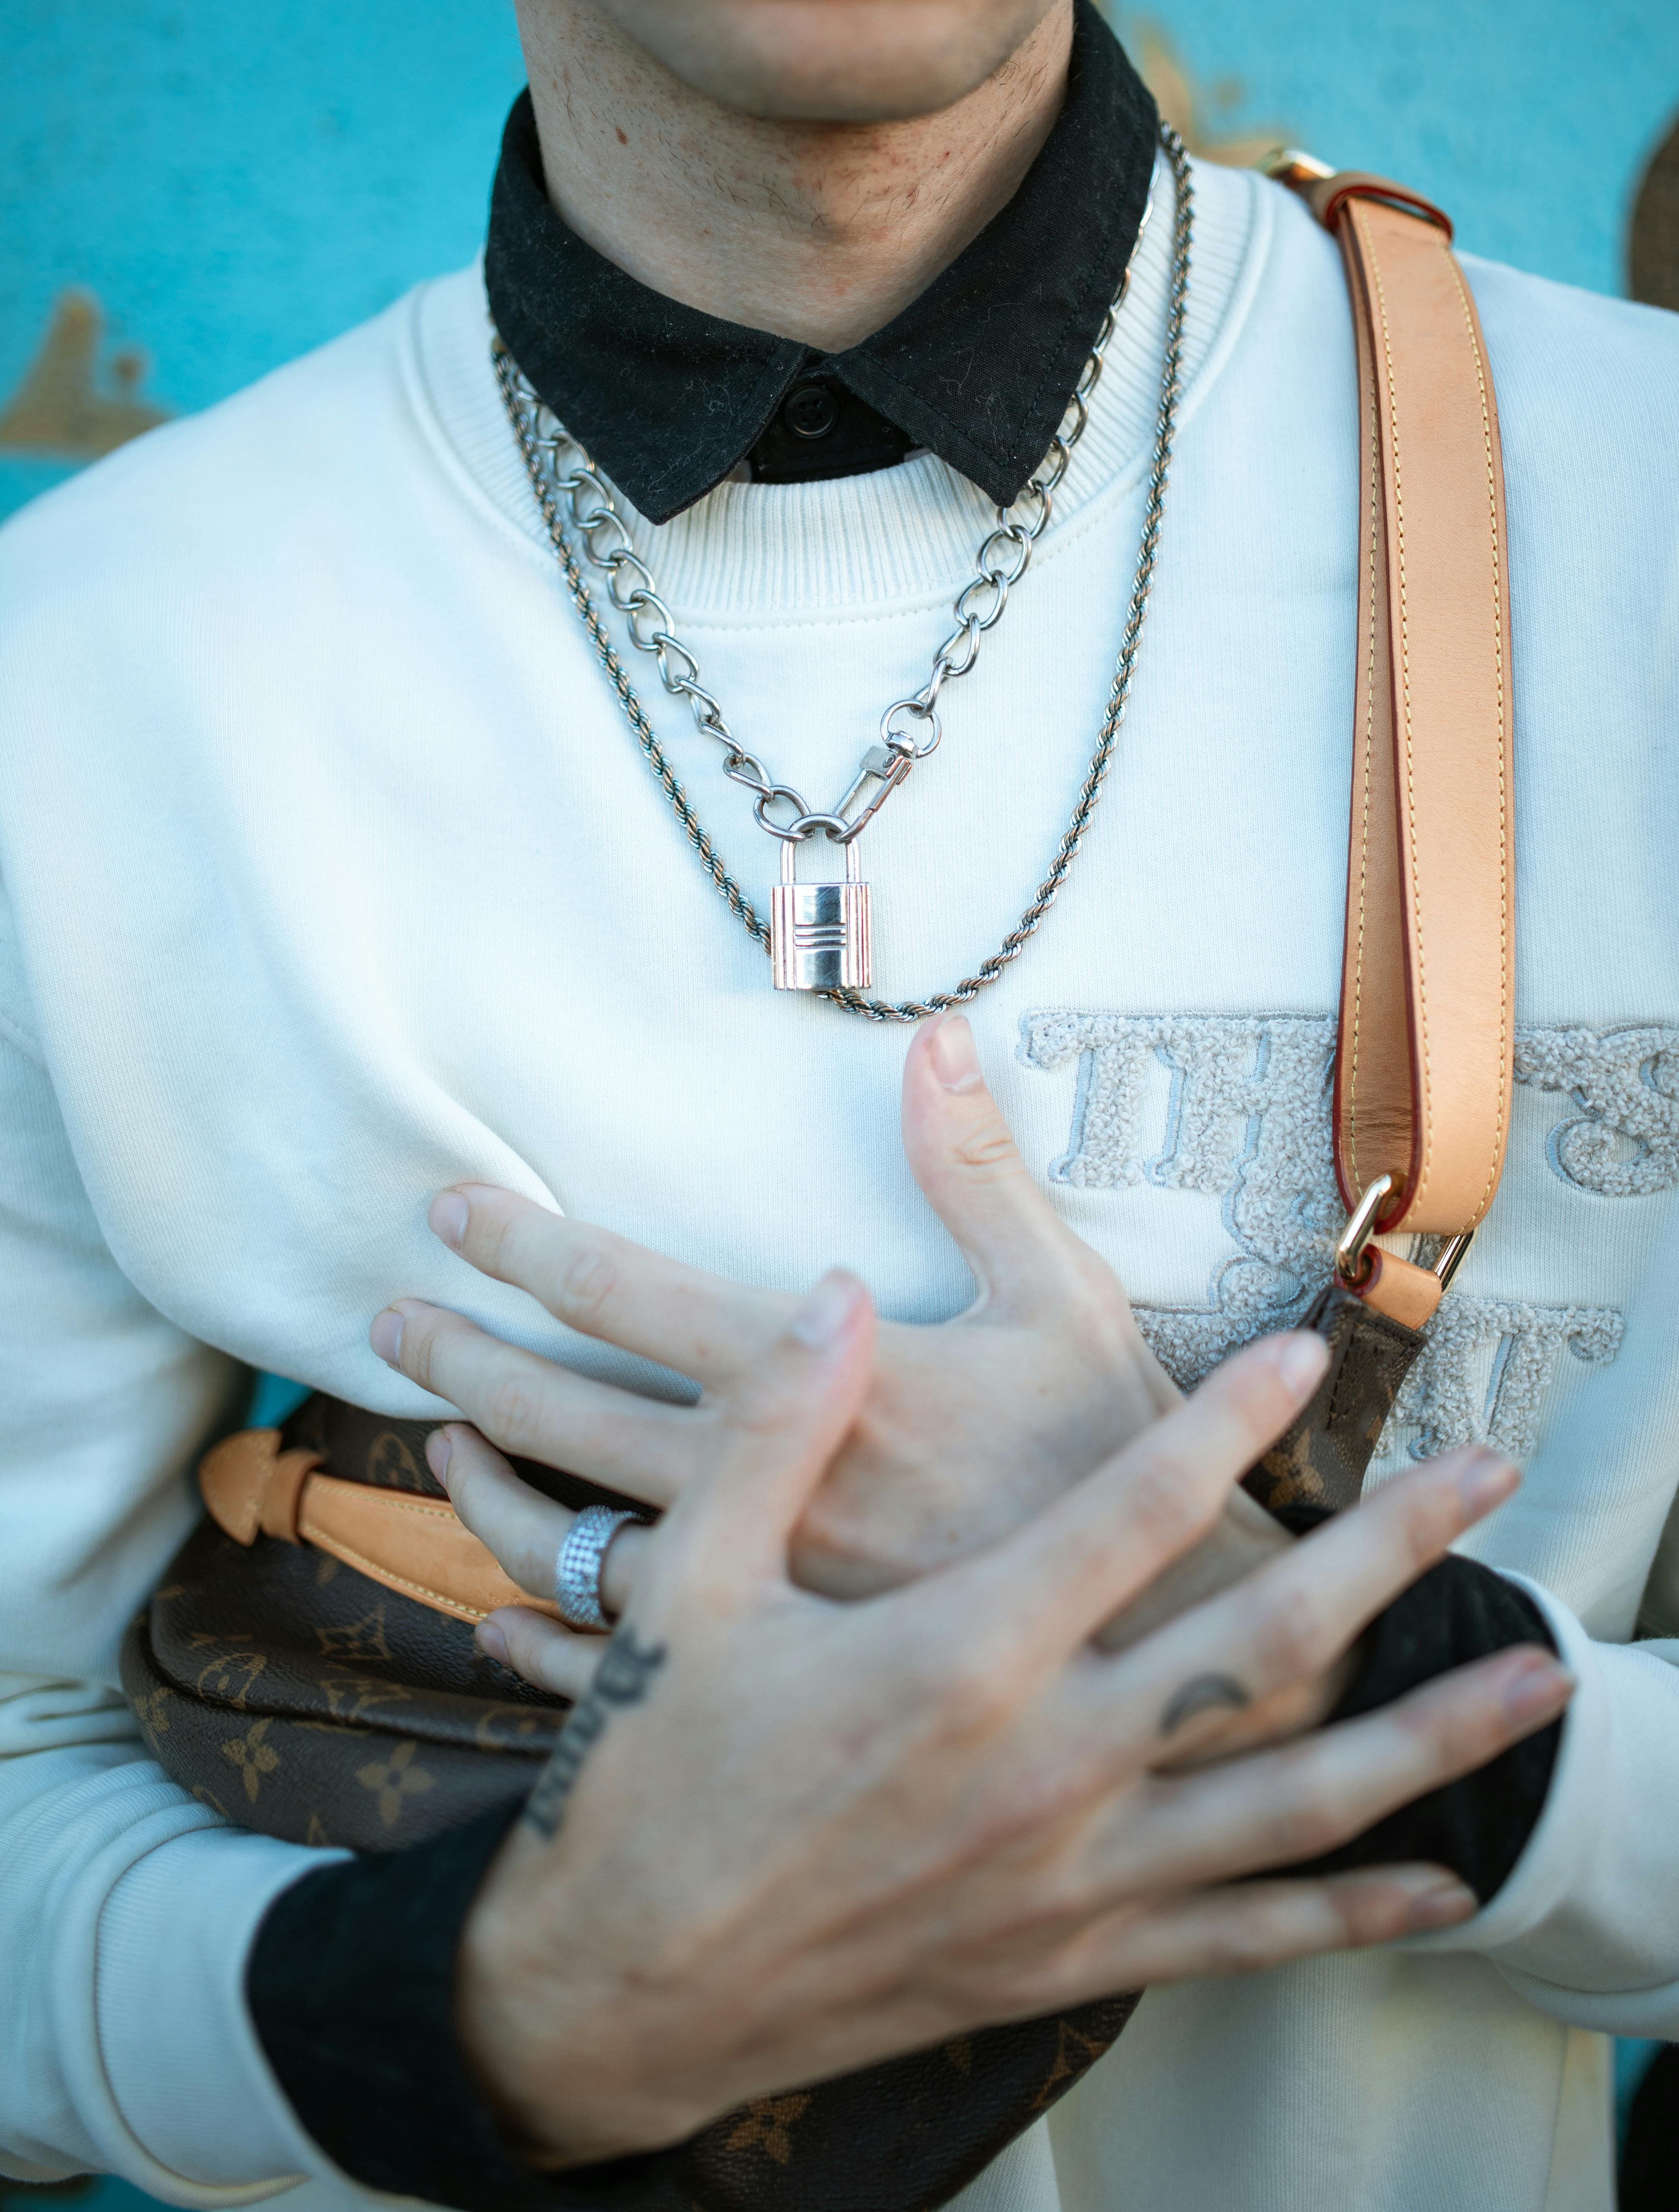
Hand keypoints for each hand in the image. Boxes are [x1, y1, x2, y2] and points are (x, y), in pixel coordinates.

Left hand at [375, 1012, 1283, 1617]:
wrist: (1163, 1646)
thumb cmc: (1116, 1461)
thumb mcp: (1065, 1297)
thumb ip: (981, 1170)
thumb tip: (936, 1037)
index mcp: (815, 1378)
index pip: (626, 1295)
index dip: (527, 1245)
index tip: (451, 1209)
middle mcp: (756, 1486)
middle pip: (557, 1415)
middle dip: (461, 1357)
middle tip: (391, 1321)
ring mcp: (749, 1597)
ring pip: (561, 1544)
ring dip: (485, 1491)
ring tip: (438, 1449)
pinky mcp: (762, 1678)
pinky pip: (604, 1667)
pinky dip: (534, 1639)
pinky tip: (494, 1617)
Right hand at [453, 1281, 1569, 2165]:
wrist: (621, 1995)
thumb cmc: (654, 1779)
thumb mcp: (683, 1590)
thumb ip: (769, 1434)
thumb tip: (836, 1293)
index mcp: (953, 1658)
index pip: (1128, 1515)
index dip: (1224, 1424)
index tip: (1301, 1355)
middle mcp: (1039, 1768)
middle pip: (1258, 1646)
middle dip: (1385, 1552)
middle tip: (1484, 1481)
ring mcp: (1067, 1877)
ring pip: (1292, 1802)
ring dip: (1425, 1735)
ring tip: (1533, 1682)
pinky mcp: (1063, 1959)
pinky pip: (1241, 1938)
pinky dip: (1349, 1912)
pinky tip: (1435, 1886)